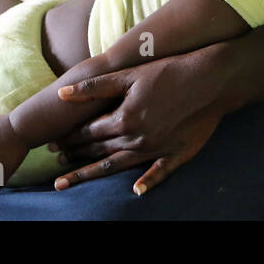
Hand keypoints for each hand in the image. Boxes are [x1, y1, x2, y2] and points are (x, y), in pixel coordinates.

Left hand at [51, 50, 225, 195]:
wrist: (211, 79)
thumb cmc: (168, 71)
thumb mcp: (128, 74)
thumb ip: (94, 87)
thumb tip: (61, 95)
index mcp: (124, 119)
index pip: (88, 132)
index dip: (68, 137)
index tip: (52, 142)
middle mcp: (137, 138)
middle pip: (99, 150)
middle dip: (75, 155)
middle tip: (56, 160)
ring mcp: (156, 149)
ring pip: (117, 165)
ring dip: (92, 172)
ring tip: (70, 179)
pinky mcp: (177, 154)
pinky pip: (159, 173)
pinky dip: (147, 182)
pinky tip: (135, 192)